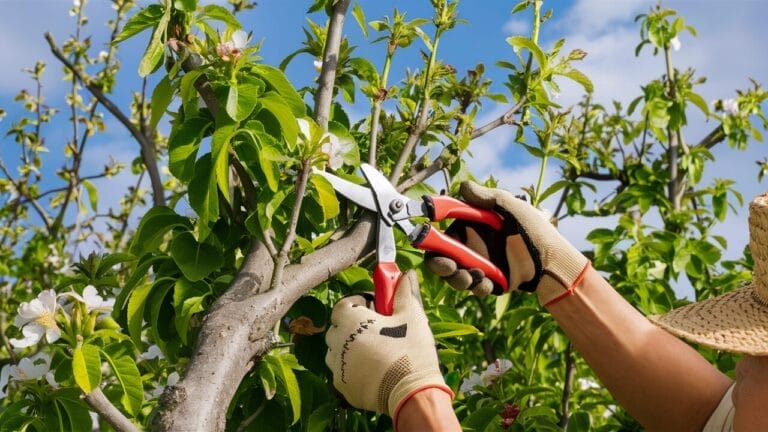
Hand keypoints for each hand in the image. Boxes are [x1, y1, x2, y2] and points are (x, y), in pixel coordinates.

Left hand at [325, 270, 452, 422]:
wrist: (412, 393)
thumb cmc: (411, 350)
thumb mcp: (412, 317)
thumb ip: (404, 293)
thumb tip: (406, 273)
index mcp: (351, 321)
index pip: (342, 305)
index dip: (357, 303)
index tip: (373, 307)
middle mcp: (338, 342)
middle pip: (338, 328)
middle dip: (353, 325)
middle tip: (376, 329)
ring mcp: (338, 366)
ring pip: (337, 351)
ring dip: (350, 347)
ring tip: (375, 351)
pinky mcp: (342, 386)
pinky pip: (342, 371)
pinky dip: (352, 368)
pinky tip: (373, 370)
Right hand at [426, 181, 589, 304]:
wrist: (554, 263)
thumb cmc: (535, 231)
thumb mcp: (513, 208)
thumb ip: (489, 198)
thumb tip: (463, 186)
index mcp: (473, 226)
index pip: (443, 231)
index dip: (431, 237)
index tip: (427, 239)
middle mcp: (472, 245)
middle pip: (442, 257)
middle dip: (441, 264)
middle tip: (450, 267)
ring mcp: (479, 264)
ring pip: (454, 275)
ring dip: (458, 278)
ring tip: (474, 277)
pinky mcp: (488, 282)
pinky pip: (472, 287)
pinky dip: (476, 286)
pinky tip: (486, 283)